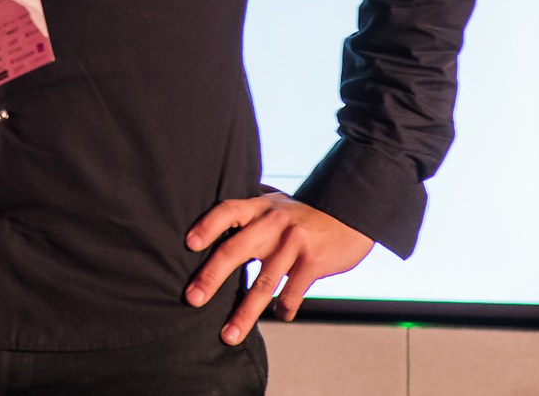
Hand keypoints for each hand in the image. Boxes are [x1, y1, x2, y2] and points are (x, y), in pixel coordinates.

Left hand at [184, 193, 373, 342]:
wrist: (350, 212)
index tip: (188, 244)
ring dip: (244, 312)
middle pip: (236, 250)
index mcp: (259, 207)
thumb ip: (248, 213)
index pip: (227, 211)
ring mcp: (294, 243)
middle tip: (192, 298)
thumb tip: (210, 226)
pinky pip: (293, 293)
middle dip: (211, 277)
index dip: (207, 226)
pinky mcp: (314, 262)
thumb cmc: (302, 213)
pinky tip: (280, 316)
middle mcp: (273, 223)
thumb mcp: (274, 204)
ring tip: (229, 334)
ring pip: (264, 282)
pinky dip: (284, 309)